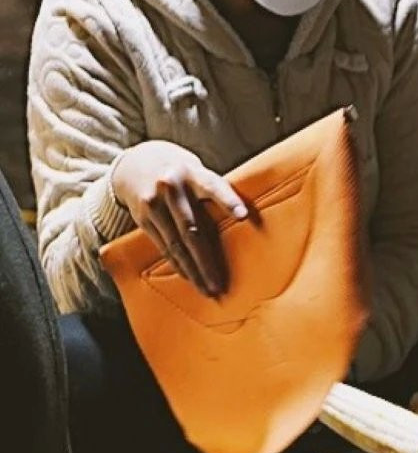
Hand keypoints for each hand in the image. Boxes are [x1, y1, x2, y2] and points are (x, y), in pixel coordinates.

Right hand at [110, 141, 247, 297]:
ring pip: (176, 243)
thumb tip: (245, 224)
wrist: (137, 163)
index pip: (213, 186)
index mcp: (193, 173)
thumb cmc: (183, 173)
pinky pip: (163, 246)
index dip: (228, 201)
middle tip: (220, 285)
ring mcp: (153, 203)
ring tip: (207, 289)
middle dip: (207, 260)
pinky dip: (177, 263)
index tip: (243, 216)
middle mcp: (171, 188)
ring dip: (192, 270)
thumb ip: (215, 194)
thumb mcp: (199, 173)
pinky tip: (189, 277)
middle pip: (192, 228)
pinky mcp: (142, 218)